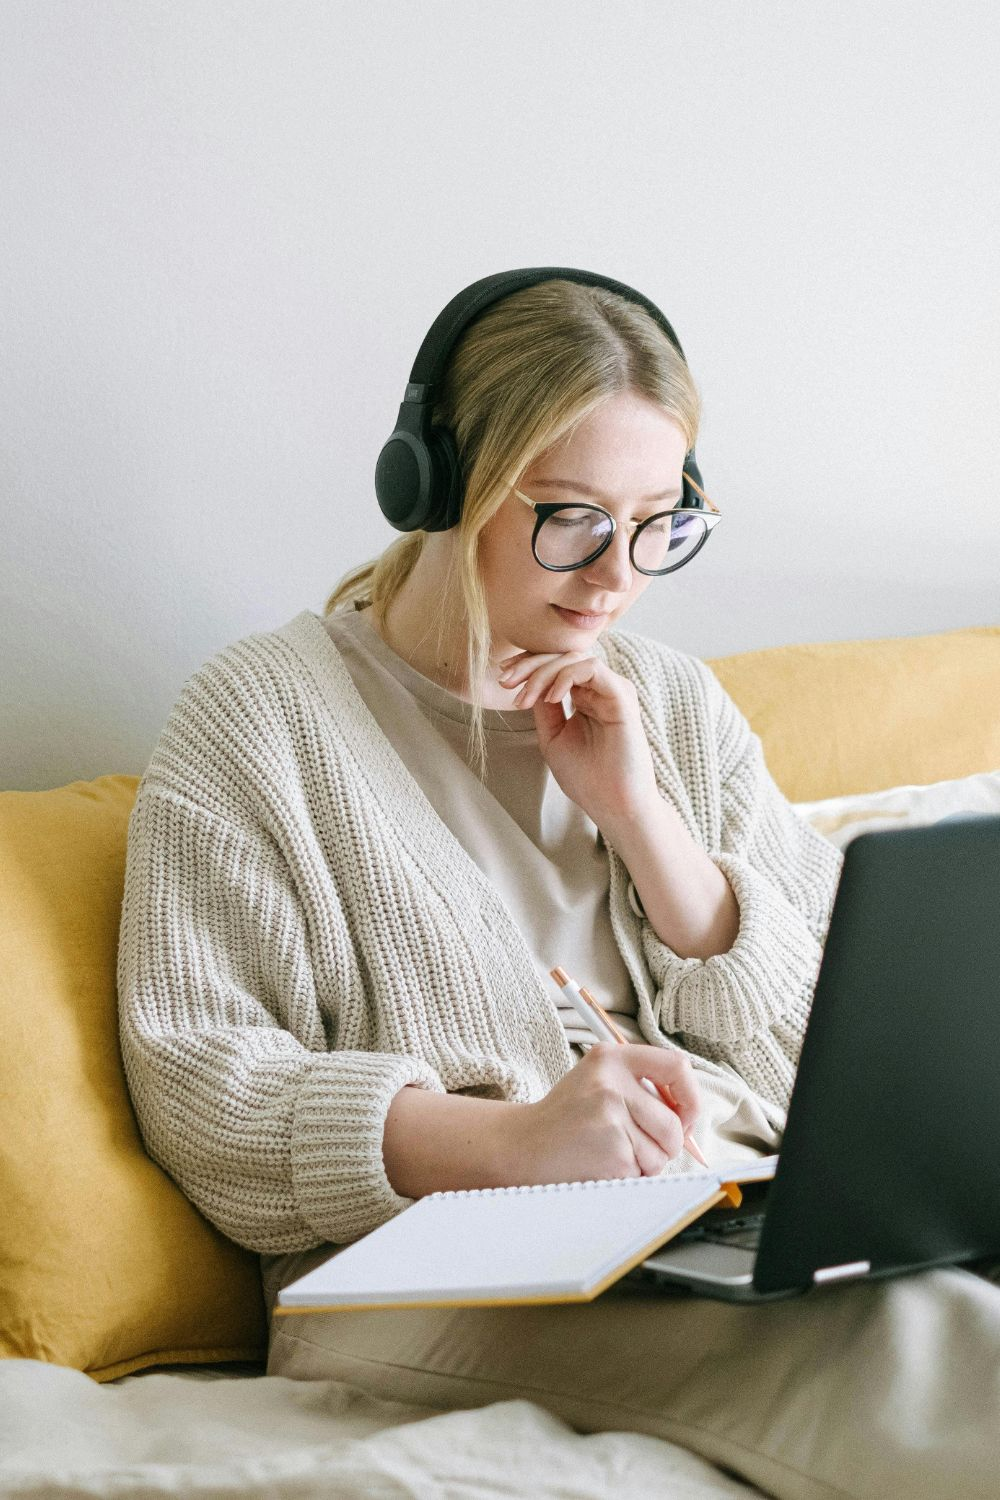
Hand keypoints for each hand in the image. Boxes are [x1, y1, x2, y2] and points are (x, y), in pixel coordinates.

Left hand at [498, 648, 658, 833]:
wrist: (613, 805)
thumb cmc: (587, 778)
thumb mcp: (553, 737)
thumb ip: (544, 708)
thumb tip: (528, 681)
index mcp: (586, 697)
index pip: (557, 666)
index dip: (528, 665)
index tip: (503, 678)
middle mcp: (601, 689)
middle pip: (563, 656)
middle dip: (529, 664)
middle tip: (506, 681)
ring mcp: (613, 691)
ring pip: (574, 658)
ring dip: (542, 672)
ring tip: (524, 697)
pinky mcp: (622, 696)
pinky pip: (591, 668)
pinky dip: (565, 677)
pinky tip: (550, 698)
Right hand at [503, 1042, 700, 1184]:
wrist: (523, 1146)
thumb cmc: (566, 1117)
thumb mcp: (598, 1081)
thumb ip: (641, 1087)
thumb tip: (690, 1114)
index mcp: (612, 1058)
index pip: (676, 1066)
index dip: (690, 1096)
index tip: (683, 1115)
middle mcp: (612, 1083)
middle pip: (674, 1123)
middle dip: (667, 1144)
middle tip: (636, 1145)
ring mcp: (611, 1118)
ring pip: (662, 1153)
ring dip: (646, 1163)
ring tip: (612, 1152)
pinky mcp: (612, 1152)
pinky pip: (643, 1172)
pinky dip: (629, 1176)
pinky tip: (602, 1164)